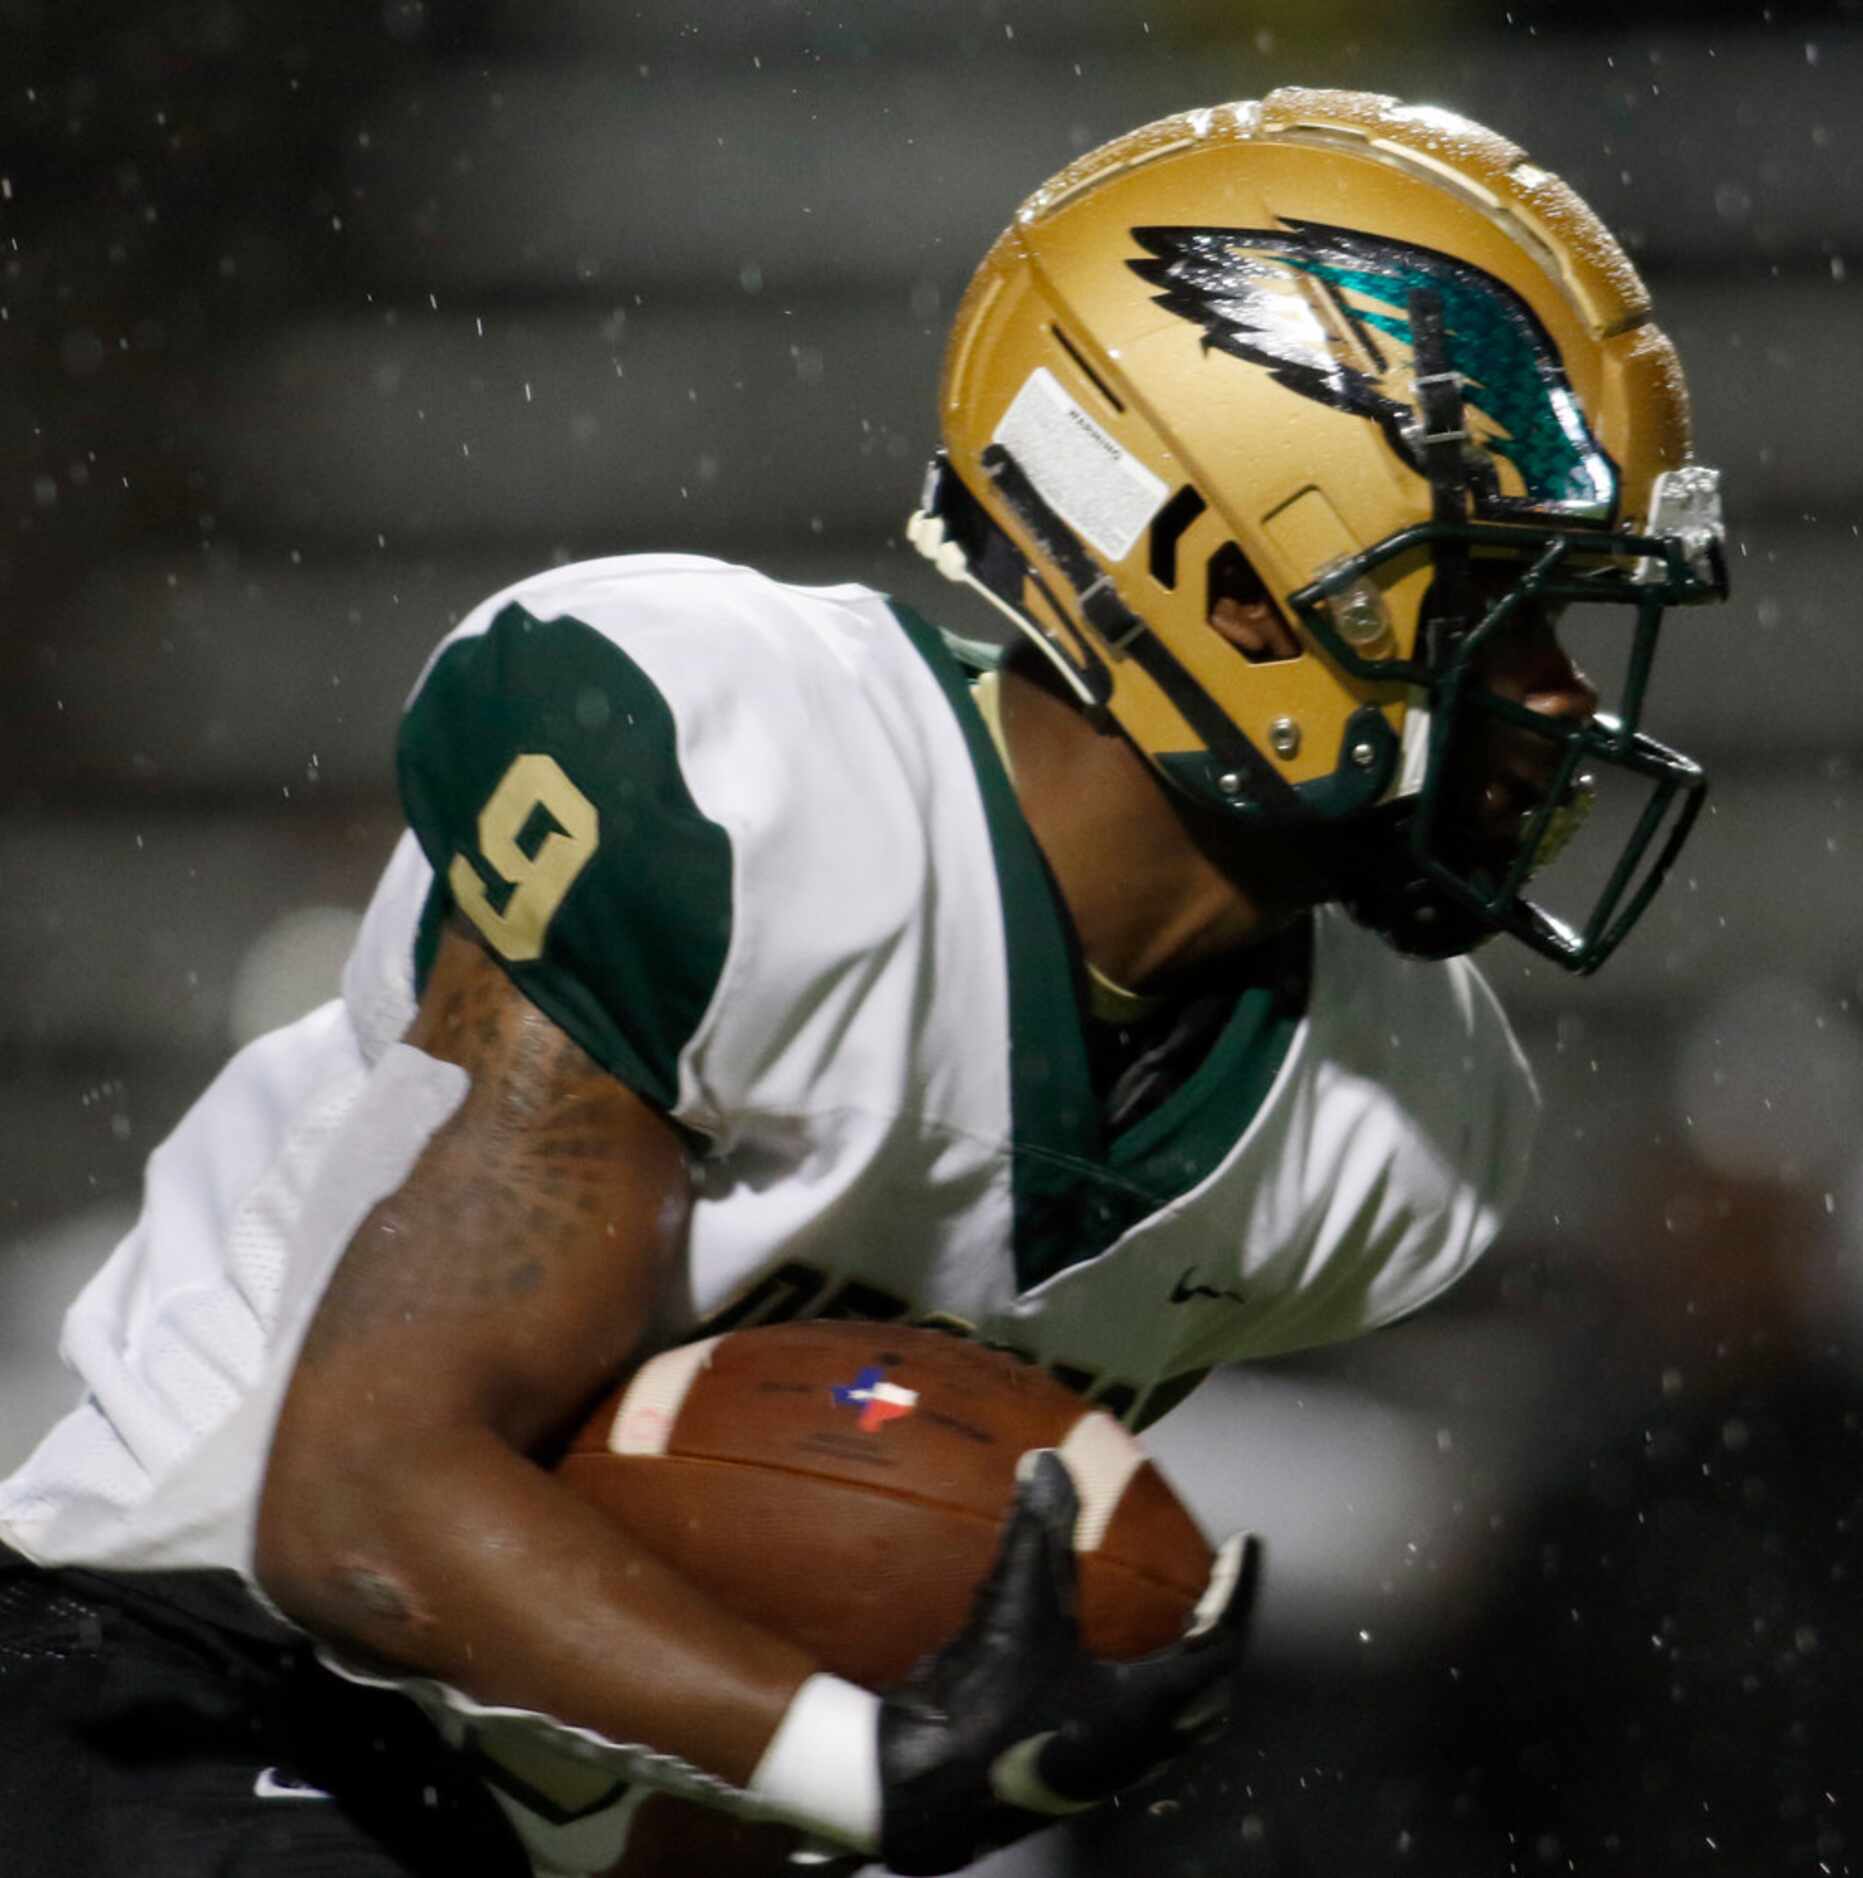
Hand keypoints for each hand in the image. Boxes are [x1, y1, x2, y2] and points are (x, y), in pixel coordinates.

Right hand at [875, 1449, 1257, 1875]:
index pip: (1222, 1642)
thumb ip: (1038, 1534)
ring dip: (1196, 1675)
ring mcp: (1115, 1768)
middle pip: (1216, 1694)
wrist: (924, 1791)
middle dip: (1223, 1636)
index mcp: (1148, 1708)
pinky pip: (1148, 1738)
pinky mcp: (1083, 1776)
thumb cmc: (984, 1706)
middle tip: (1214, 1587)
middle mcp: (1145, 1745)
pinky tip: (1120, 1668)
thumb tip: (1047, 1460)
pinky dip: (1158, 1697)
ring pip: (1186, 1726)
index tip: (1245, 1543)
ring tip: (1181, 1626)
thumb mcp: (1017, 1610)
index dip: (1237, 1588)